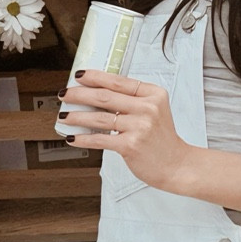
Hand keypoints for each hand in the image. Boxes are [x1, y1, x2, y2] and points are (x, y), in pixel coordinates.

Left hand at [60, 70, 191, 192]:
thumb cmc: (162, 140)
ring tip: (64, 116)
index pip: (119, 81)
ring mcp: (140, 127)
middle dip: (79, 94)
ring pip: (99, 117)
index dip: (95, 77)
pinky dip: (83, 138)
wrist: (176, 165)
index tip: (79, 76)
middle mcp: (148, 108)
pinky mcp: (131, 145)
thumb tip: (97, 95)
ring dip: (77, 116)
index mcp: (153, 95)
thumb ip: (132, 101)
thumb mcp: (154, 112)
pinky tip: (73, 137)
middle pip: (105, 96)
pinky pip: (100, 139)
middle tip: (65, 94)